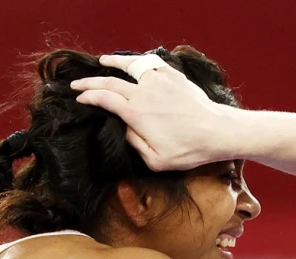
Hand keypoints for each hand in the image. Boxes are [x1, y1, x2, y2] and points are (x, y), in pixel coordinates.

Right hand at [70, 55, 243, 170]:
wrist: (218, 130)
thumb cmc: (190, 149)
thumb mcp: (157, 160)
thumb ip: (135, 144)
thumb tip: (125, 129)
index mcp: (136, 113)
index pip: (103, 99)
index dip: (88, 97)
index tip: (80, 99)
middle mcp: (144, 92)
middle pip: (110, 82)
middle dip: (90, 82)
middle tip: (78, 83)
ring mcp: (160, 81)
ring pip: (130, 66)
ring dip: (113, 63)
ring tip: (102, 61)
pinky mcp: (174, 76)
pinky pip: (151, 64)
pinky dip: (138, 61)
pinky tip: (135, 63)